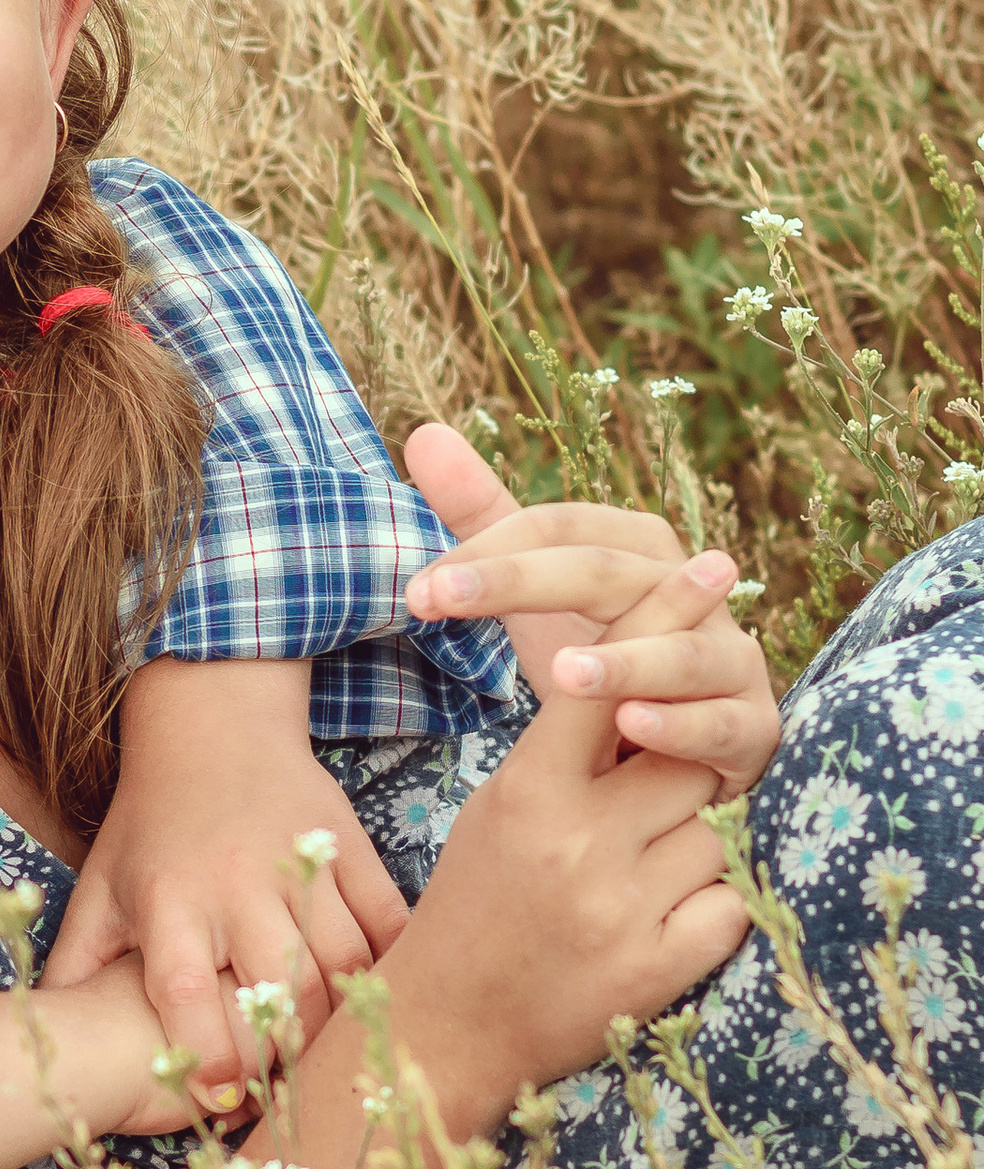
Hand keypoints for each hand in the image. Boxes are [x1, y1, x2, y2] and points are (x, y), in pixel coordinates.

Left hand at [42, 657, 409, 1109]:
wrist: (212, 722)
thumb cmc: (150, 823)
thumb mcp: (100, 886)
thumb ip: (77, 963)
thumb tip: (46, 1038)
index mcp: (169, 899)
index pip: (189, 992)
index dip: (208, 1054)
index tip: (221, 1101)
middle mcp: (237, 882)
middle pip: (282, 988)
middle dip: (288, 1049)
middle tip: (284, 1085)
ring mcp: (302, 862)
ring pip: (342, 963)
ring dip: (340, 1017)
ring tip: (326, 1053)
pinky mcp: (351, 846)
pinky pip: (387, 921)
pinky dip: (391, 965)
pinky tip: (375, 997)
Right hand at [381, 557, 755, 1126]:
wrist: (448, 1029)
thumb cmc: (473, 904)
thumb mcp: (498, 807)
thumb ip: (566, 747)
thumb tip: (632, 670)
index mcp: (525, 795)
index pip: (603, 683)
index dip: (658, 617)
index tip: (709, 566)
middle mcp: (576, 846)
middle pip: (685, 756)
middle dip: (680, 769)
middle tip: (648, 801)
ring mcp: (622, 909)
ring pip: (715, 829)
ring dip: (692, 842)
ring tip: (632, 877)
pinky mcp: (661, 967)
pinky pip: (732, 901)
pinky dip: (710, 904)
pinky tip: (657, 920)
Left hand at [402, 421, 778, 795]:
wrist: (698, 735)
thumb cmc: (614, 649)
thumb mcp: (545, 589)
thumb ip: (490, 518)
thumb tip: (422, 433)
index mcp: (639, 548)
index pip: (558, 531)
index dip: (487, 554)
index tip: (416, 590)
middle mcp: (693, 591)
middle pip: (607, 573)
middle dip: (521, 583)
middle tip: (442, 600)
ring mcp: (729, 658)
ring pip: (679, 652)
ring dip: (624, 661)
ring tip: (564, 673)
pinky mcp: (752, 725)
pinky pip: (720, 724)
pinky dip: (680, 726)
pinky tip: (634, 727)